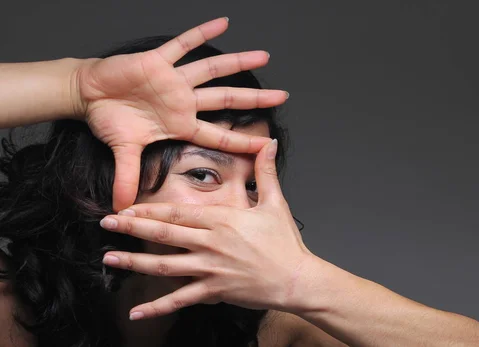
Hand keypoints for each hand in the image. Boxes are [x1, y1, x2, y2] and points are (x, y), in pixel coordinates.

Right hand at [74, 17, 287, 210]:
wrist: (89, 95)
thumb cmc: (110, 119)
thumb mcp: (122, 150)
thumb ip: (127, 176)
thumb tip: (121, 207)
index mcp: (180, 124)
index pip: (218, 136)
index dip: (242, 140)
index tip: (266, 144)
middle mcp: (184, 101)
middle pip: (227, 100)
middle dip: (255, 99)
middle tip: (283, 96)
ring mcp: (173, 80)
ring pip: (213, 70)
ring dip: (238, 62)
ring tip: (264, 56)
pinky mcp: (157, 61)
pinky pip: (182, 43)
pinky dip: (201, 32)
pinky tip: (223, 23)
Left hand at [100, 140, 313, 319]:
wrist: (297, 279)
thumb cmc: (286, 243)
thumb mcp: (275, 202)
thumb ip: (265, 171)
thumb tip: (269, 142)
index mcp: (223, 220)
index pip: (178, 213)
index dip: (149, 210)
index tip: (127, 207)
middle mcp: (211, 244)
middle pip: (164, 235)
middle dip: (131, 228)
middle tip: (106, 223)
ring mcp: (210, 269)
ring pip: (164, 266)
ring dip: (134, 261)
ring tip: (109, 258)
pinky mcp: (214, 291)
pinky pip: (180, 300)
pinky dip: (157, 307)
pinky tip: (135, 312)